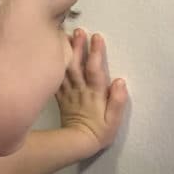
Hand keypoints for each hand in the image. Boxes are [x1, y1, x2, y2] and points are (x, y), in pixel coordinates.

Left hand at [56, 29, 128, 152]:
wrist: (78, 144)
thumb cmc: (100, 132)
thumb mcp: (113, 122)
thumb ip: (118, 102)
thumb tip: (120, 82)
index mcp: (95, 94)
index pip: (95, 70)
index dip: (96, 53)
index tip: (97, 37)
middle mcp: (81, 90)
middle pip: (78, 65)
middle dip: (79, 47)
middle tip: (79, 30)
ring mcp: (70, 92)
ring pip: (66, 69)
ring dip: (67, 52)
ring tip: (66, 35)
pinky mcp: (62, 96)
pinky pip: (56, 78)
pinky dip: (54, 65)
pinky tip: (53, 53)